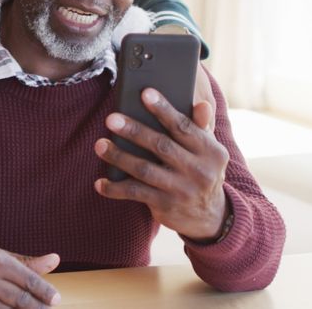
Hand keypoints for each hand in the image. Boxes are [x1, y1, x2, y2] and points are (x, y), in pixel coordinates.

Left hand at [94, 74, 228, 239]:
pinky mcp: (166, 206)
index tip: (145, 93)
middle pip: (161, 146)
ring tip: (100, 145)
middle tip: (111, 119)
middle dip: (134, 131)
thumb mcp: (209, 150)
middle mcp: (199, 171)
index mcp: (210, 151)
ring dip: (119, 157)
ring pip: (145, 170)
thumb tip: (202, 103)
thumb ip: (201, 126)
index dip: (164, 109)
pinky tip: (100, 182)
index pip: (184, 126)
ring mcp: (181, 190)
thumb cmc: (202, 171)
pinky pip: (136, 194)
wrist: (210, 217)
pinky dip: (116, 188)